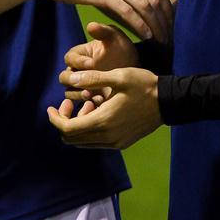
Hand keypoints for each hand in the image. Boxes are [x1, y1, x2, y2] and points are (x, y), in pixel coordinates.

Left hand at [47, 67, 161, 149]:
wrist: (169, 102)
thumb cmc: (144, 85)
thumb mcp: (118, 76)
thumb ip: (92, 79)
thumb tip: (70, 78)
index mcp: (103, 121)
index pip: (67, 129)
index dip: (55, 119)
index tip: (51, 107)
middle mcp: (107, 137)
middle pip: (72, 139)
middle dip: (65, 120)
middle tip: (72, 101)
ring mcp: (115, 143)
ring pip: (83, 142)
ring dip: (78, 124)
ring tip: (89, 102)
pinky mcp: (122, 143)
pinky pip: (96, 142)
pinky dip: (90, 129)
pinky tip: (100, 109)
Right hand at [63, 22, 137, 105]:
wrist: (137, 75)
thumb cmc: (124, 53)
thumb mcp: (117, 39)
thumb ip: (104, 31)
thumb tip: (90, 25)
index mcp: (80, 55)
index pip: (69, 58)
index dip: (78, 61)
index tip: (91, 63)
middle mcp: (78, 71)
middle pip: (64, 77)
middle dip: (73, 80)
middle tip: (86, 83)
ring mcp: (83, 86)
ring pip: (69, 92)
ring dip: (77, 94)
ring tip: (90, 95)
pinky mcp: (89, 100)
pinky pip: (81, 105)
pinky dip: (86, 105)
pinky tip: (99, 103)